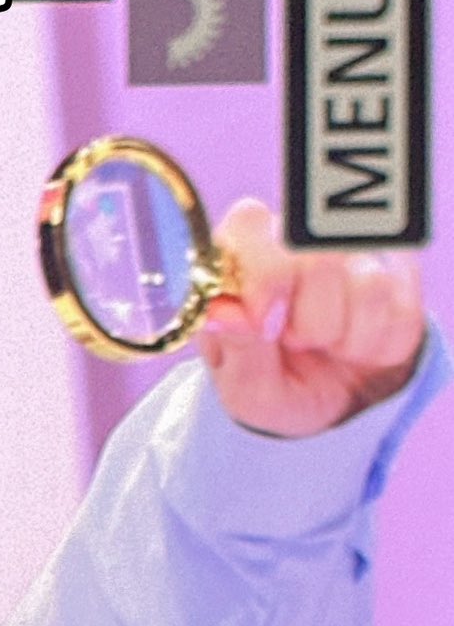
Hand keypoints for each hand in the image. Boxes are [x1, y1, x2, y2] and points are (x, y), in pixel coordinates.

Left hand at [197, 199, 426, 437]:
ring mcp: (351, 251)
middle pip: (317, 258)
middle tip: (295, 343)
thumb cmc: (273, 384)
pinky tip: (354, 348)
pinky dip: (375, 347)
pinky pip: (401, 311)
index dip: (264, 274)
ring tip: (323, 345)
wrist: (330, 404)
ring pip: (367, 285)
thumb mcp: (243, 384)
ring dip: (342, 337)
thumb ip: (233, 346)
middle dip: (308, 323)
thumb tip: (225, 315)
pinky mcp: (399, 273)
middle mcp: (296, 238)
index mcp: (240, 253)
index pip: (249, 221)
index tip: (268, 324)